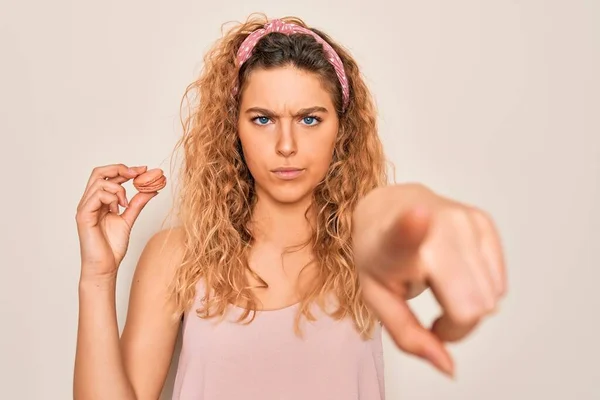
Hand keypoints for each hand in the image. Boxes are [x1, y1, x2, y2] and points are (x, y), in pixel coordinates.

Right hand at [75, 164, 165, 280]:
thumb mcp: (129, 219)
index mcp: (98, 201)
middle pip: (99, 172)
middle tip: (138, 174)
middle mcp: (89, 201)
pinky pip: (97, 195)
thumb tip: (151, 190)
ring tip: (125, 204)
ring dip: (118, 188)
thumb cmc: (112, 246)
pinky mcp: (83, 215)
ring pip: (99, 182)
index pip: (107, 176)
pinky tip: (117, 209)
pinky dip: (111, 197)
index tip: (143, 170)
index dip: (125, 169)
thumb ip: (137, 204)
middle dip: (120, 169)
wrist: (105, 267)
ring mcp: (85, 207)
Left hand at [352, 184, 506, 376]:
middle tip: (434, 314)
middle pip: (473, 305)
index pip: (405, 235)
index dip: (413, 229)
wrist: (387, 208)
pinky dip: (482, 290)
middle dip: (457, 323)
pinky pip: (499, 283)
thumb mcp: (378, 299)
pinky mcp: (483, 221)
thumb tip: (448, 366)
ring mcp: (464, 220)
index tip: (418, 214)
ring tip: (443, 289)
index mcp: (395, 242)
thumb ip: (408, 336)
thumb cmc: (381, 256)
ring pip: (492, 298)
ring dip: (470, 307)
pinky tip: (457, 275)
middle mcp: (435, 226)